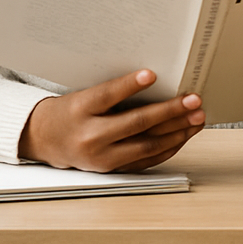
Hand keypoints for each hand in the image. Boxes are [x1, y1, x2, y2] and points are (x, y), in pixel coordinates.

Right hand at [18, 69, 204, 171]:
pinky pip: (146, 160)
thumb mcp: (84, 95)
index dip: (129, 85)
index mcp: (80, 110)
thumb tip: (158, 80)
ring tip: (197, 118)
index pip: (107, 96)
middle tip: (194, 100)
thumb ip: (115, 92)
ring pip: (146, 146)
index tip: (151, 74)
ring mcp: (101, 157)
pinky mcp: (111, 169)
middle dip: (170, 112)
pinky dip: (169, 147)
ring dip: (177, 131)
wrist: (44, 140)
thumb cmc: (72, 111)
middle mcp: (90, 136)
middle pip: (135, 123)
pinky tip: (184, 134)